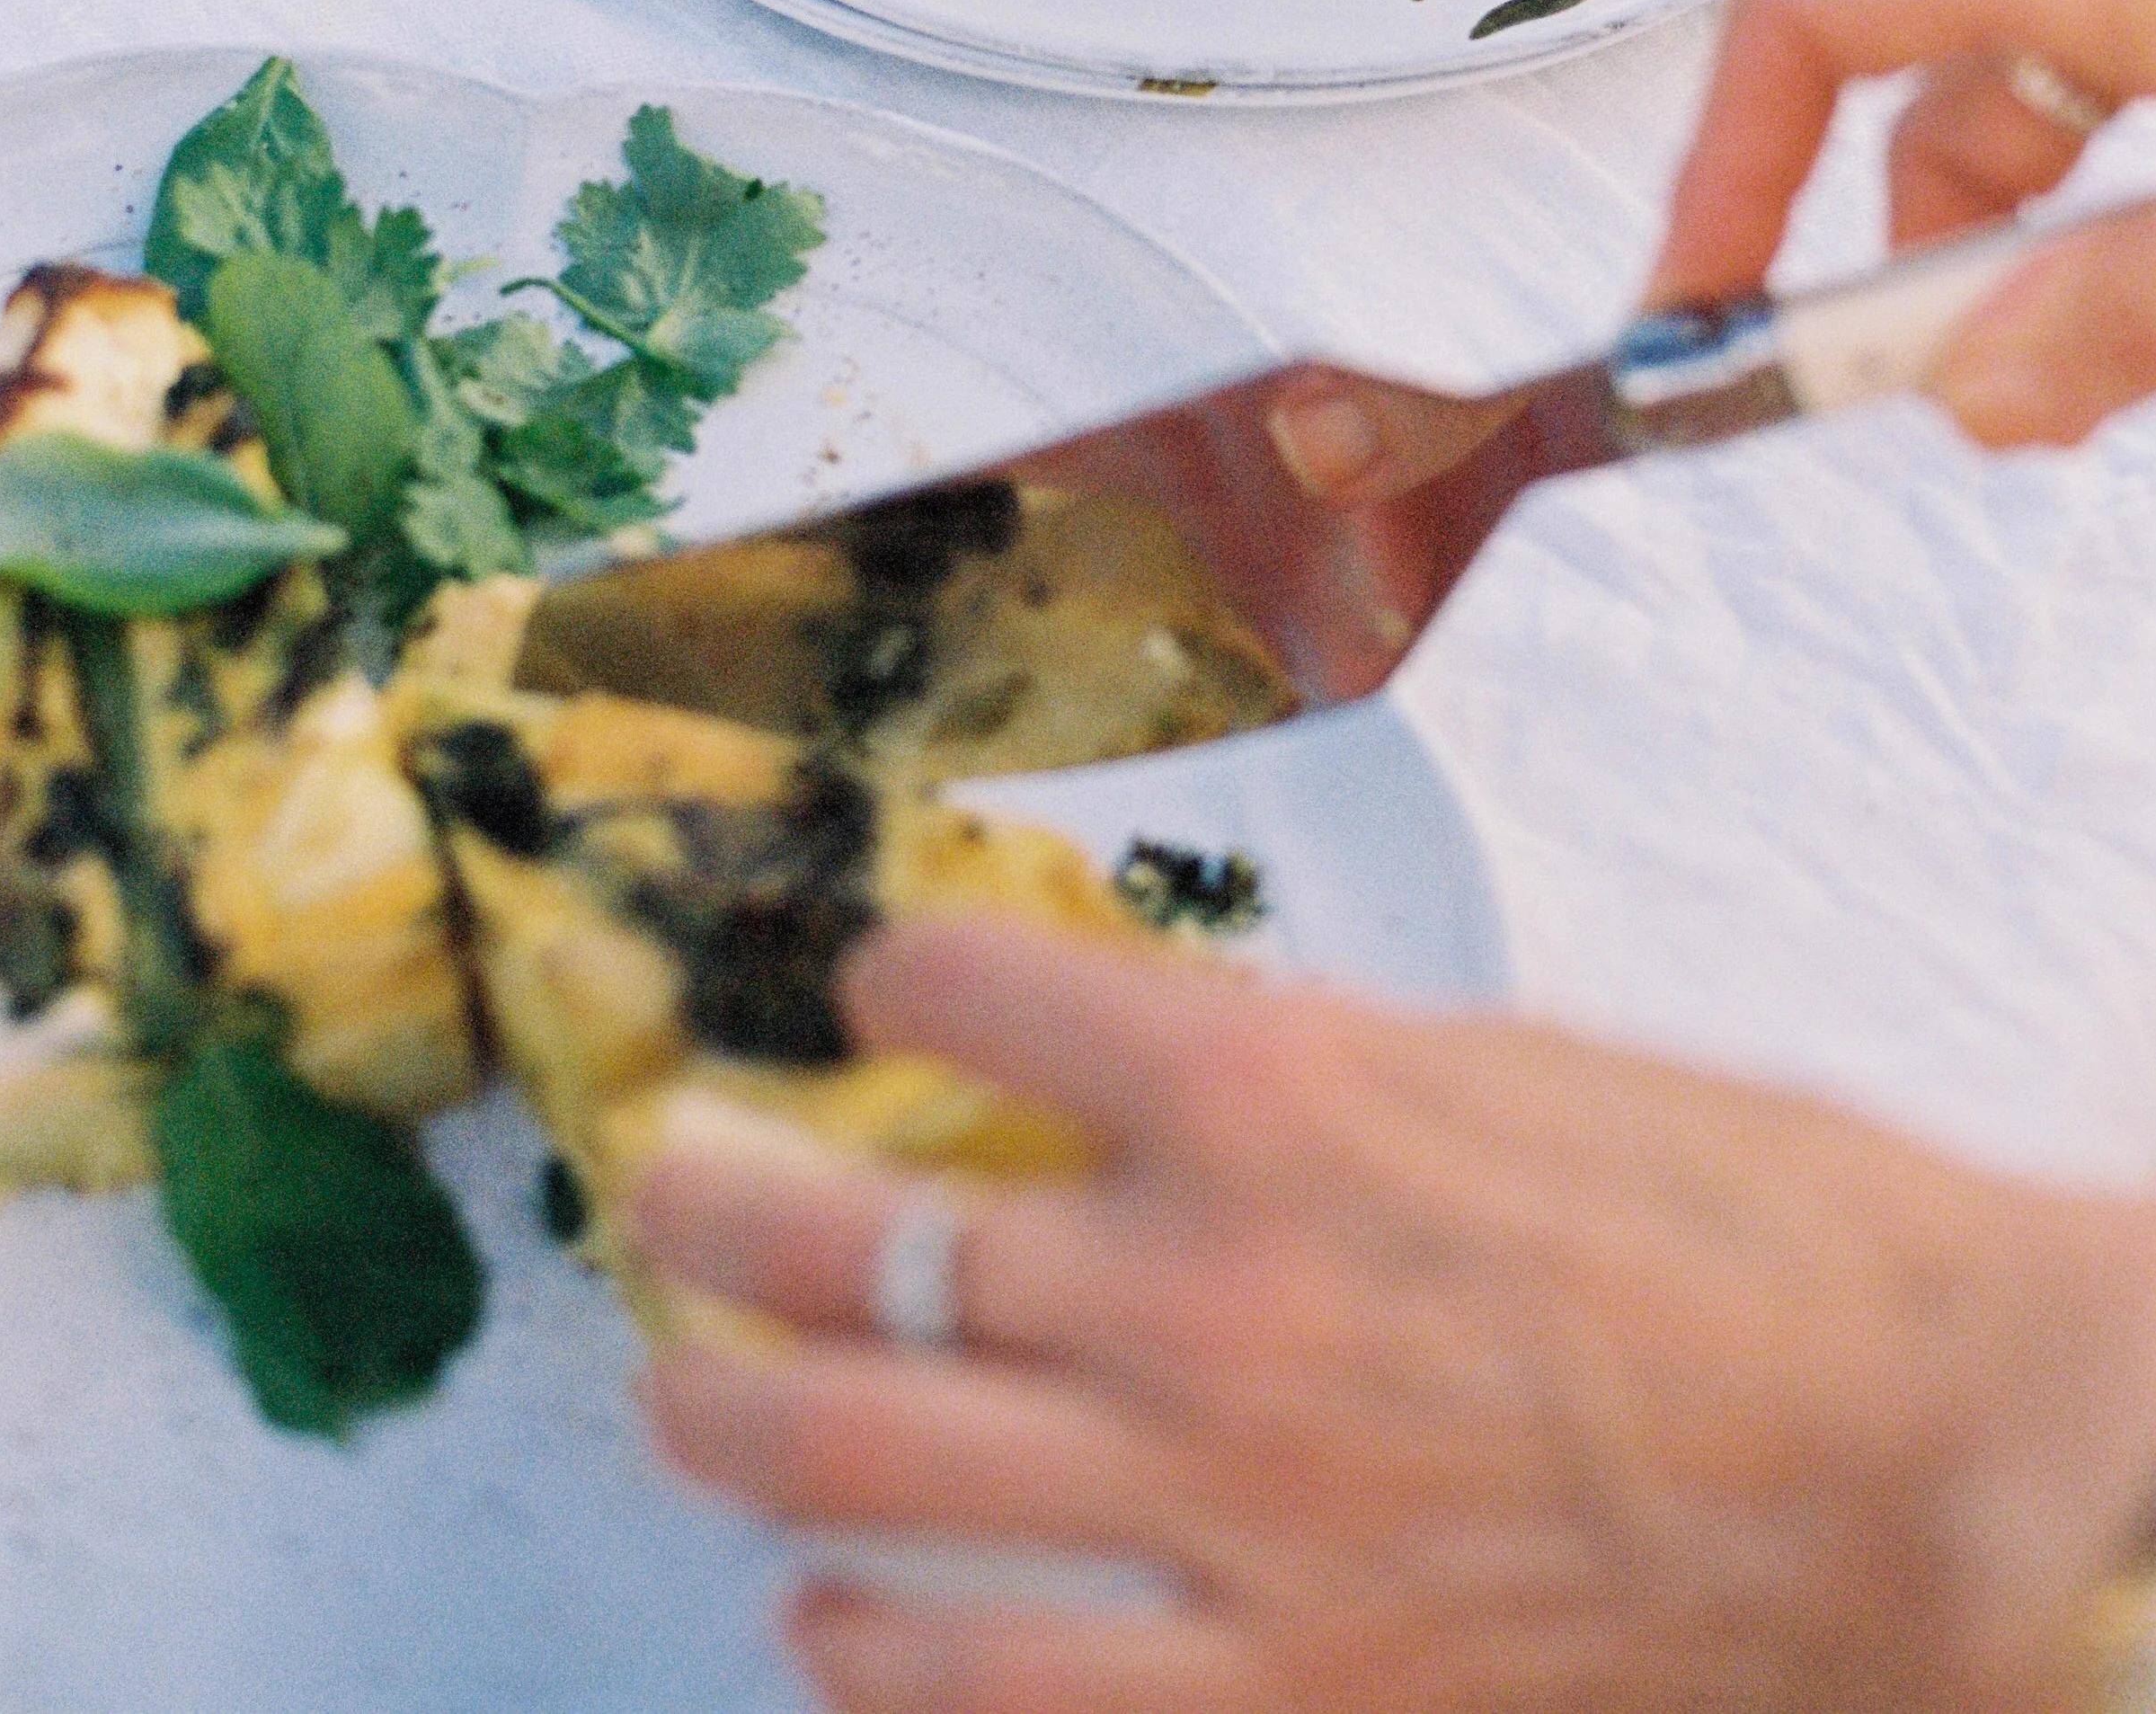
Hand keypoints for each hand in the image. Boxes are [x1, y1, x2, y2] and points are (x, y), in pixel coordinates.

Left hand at [629, 918, 2155, 1713]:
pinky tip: (833, 1635)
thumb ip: (1287, 1071)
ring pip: (857, 1469)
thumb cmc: (1749, 1214)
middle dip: (713, 1197)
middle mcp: (1201, 1292)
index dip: (893, 970)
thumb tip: (1124, 1066)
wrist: (1945, 1437)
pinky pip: (996, 1701)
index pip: (957, 984)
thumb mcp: (1499, 1060)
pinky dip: (876, 1666)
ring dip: (733, 1425)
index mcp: (1268, 1091)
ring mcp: (1225, 1514)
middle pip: (845, 1231)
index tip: (881, 984)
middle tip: (664, 1178)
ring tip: (688, 1397)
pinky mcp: (1294, 1698)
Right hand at [1269, 0, 2155, 502]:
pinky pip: (2116, 130)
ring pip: (2029, 130)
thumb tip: (1963, 398)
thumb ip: (2119, 297)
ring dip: (2006, 269)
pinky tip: (2119, 327)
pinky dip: (2091, 236)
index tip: (1692, 335)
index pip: (1798, 17)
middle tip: (1944, 413)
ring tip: (2066, 396)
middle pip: (1911, 98)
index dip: (1714, 176)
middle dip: (1893, 270)